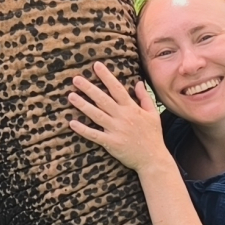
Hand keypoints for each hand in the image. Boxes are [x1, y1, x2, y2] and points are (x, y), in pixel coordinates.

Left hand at [66, 61, 172, 175]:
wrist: (153, 158)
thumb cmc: (153, 135)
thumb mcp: (153, 114)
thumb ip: (144, 97)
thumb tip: (138, 82)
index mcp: (132, 109)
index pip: (117, 88)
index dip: (106, 76)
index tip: (96, 66)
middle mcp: (122, 117)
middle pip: (103, 99)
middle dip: (89, 88)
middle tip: (76, 79)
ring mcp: (116, 130)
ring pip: (96, 115)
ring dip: (83, 105)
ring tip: (71, 96)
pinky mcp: (111, 143)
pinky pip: (94, 135)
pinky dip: (83, 129)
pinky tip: (72, 123)